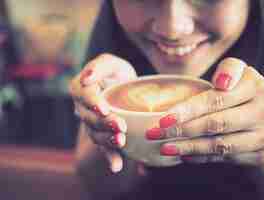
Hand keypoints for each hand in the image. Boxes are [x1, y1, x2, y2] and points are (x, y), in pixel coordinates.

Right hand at [69, 53, 137, 172]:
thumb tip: (87, 78)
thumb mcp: (111, 63)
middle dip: (104, 123)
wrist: (124, 88)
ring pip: (95, 133)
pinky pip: (103, 147)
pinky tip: (116, 166)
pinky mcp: (101, 134)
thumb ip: (100, 66)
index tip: (105, 109)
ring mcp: (90, 123)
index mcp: (81, 88)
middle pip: (90, 117)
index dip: (93, 103)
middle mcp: (82, 108)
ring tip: (121, 142)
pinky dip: (109, 157)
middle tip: (120, 126)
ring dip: (107, 140)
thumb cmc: (117, 73)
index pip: (84, 95)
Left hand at [145, 57, 263, 165]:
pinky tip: (184, 155)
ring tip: (164, 148)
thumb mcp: (243, 75)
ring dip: (188, 147)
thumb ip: (229, 70)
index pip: (215, 100)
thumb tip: (220, 82)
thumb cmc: (249, 92)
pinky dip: (203, 157)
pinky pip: (226, 158)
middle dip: (180, 130)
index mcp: (254, 87)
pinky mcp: (261, 155)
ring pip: (219, 145)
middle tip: (153, 133)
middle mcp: (262, 111)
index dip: (187, 110)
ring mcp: (263, 136)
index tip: (163, 119)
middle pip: (214, 124)